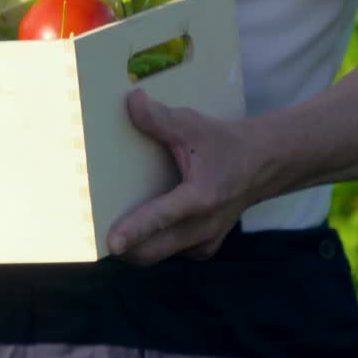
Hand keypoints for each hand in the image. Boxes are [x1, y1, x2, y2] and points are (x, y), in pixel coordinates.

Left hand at [107, 88, 269, 265]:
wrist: (264, 165)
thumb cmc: (225, 144)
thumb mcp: (194, 125)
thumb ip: (161, 118)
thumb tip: (132, 101)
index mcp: (202, 196)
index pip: (162, 217)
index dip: (135, 230)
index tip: (111, 242)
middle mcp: (204, 226)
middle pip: (152, 251)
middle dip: (123, 248)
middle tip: (92, 236)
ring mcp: (206, 241)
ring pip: (159, 255)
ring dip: (135, 247)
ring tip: (112, 231)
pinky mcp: (204, 248)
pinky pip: (171, 252)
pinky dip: (153, 244)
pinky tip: (139, 228)